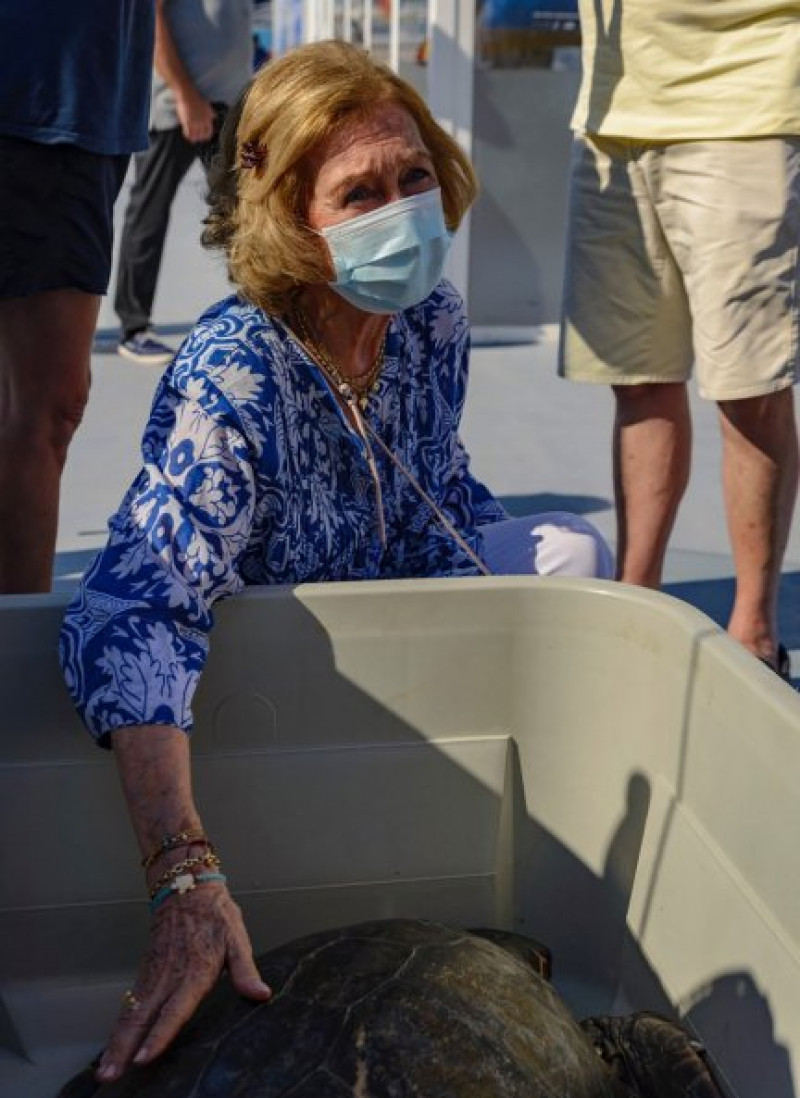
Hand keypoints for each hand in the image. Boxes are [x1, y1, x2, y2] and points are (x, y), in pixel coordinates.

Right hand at [95, 883, 271, 1081]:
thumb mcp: (237, 938)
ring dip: (117, 1041)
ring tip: (106, 1070)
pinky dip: (119, 1025)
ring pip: (131, 1013)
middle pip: (142, 1017)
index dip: (160, 1034)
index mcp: (194, 972)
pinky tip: (113, 1044)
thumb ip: (245, 970)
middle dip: (126, 1048)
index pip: (174, 1010)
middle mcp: (170, 977)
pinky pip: (130, 1002)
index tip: (145, 1057)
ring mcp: (155, 974)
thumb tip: (260, 994)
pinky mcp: (146, 971)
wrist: (186, 887)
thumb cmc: (215, 914)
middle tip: (111, 1075)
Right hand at [175, 91, 214, 143]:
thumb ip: (211, 113)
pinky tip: (187, 135)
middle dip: (201, 138)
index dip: (207, 136)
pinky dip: (187, 136)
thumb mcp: (207, 106)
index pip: (209, 132)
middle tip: (198, 138)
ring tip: (193, 138)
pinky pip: (188, 133)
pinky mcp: (187, 122)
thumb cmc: (197, 98)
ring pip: (196, 136)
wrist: (188, 95)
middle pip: (203, 135)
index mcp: (208, 119)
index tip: (205, 136)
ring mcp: (195, 123)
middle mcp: (202, 122)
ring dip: (194, 138)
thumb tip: (214, 116)